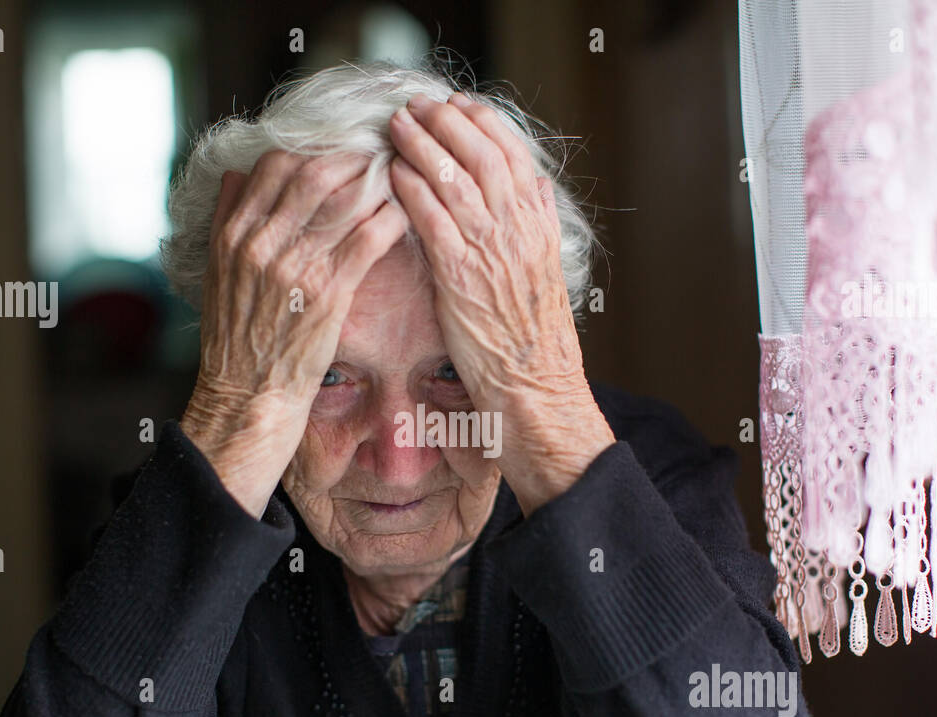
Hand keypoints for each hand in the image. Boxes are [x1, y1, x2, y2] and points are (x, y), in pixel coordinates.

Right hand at [181, 149, 408, 515]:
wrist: (247, 400)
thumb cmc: (237, 340)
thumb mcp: (217, 272)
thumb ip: (226, 219)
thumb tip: (236, 172)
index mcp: (233, 233)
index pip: (275, 165)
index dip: (314, 149)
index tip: (341, 150)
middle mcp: (260, 243)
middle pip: (314, 171)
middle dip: (353, 157)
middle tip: (383, 153)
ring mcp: (294, 267)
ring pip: (344, 198)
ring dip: (378, 182)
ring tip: (401, 177)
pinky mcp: (327, 295)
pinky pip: (366, 239)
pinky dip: (389, 219)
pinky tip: (405, 214)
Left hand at [388, 92, 614, 513]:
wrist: (535, 391)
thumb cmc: (533, 343)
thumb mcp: (545, 274)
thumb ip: (537, 228)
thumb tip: (533, 190)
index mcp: (538, 225)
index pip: (512, 154)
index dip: (484, 123)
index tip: (460, 104)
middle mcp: (518, 230)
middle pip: (481, 154)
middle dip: (447, 122)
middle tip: (418, 105)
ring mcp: (490, 250)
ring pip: (454, 177)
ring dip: (422, 145)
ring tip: (396, 127)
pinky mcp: (460, 276)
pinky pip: (432, 219)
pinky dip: (411, 190)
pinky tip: (391, 174)